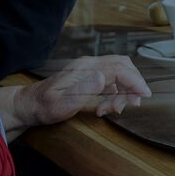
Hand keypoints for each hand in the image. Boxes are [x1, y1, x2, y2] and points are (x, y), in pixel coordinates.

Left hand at [23, 55, 150, 126]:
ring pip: (119, 74)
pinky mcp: (89, 77)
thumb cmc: (44, 106)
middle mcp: (90, 65)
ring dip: (123, 92)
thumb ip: (84, 89)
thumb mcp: (63, 102)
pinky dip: (115, 94)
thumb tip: (104, 77)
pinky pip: (111, 81)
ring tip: (112, 110)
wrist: (30, 105)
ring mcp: (90, 70)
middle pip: (123, 66)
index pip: (119, 68)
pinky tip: (105, 108)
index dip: (135, 80)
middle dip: (133, 85)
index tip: (145, 95)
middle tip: (131, 105)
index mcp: (86, 68)